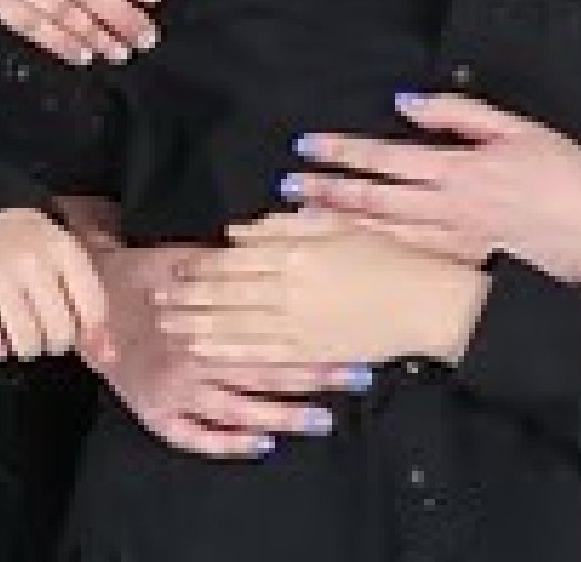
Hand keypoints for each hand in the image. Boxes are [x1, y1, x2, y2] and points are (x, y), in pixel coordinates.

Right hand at [0, 208, 110, 362]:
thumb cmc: (33, 248)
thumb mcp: (66, 261)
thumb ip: (90, 304)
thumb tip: (110, 356)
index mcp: (62, 246)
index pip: (93, 306)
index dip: (92, 329)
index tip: (83, 328)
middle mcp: (30, 258)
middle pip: (61, 333)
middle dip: (58, 341)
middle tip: (49, 329)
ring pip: (27, 343)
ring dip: (29, 347)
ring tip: (26, 332)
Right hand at [87, 240, 354, 455]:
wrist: (87, 298)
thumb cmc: (144, 273)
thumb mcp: (186, 256)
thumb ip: (229, 263)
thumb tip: (279, 244)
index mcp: (204, 313)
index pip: (270, 330)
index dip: (312, 338)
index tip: (350, 343)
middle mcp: (193, 355)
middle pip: (262, 369)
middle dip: (312, 377)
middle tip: (354, 379)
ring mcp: (174, 390)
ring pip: (237, 407)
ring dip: (282, 414)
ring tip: (322, 420)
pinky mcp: (155, 413)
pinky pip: (194, 437)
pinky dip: (227, 443)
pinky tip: (260, 443)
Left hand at [155, 211, 488, 368]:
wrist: (424, 302)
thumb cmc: (386, 254)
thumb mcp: (337, 224)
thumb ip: (286, 224)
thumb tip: (239, 230)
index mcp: (296, 251)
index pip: (235, 258)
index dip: (201, 264)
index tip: (174, 265)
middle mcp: (290, 288)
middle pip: (226, 293)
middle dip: (188, 297)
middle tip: (156, 297)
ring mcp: (297, 325)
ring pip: (234, 326)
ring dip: (197, 325)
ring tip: (169, 324)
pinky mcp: (308, 352)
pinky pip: (259, 355)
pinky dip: (227, 352)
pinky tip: (205, 351)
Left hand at [281, 93, 580, 304]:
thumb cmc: (566, 170)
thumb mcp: (515, 126)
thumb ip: (457, 113)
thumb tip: (405, 102)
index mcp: (462, 168)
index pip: (388, 157)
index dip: (344, 152)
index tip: (307, 146)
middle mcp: (454, 209)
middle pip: (376, 201)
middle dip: (326, 194)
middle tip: (285, 190)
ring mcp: (460, 245)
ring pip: (388, 237)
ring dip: (342, 228)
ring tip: (303, 221)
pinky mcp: (471, 269)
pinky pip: (414, 261)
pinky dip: (378, 255)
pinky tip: (353, 253)